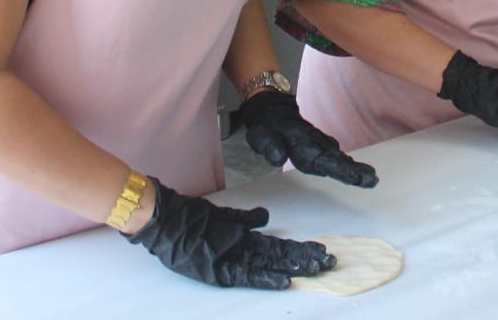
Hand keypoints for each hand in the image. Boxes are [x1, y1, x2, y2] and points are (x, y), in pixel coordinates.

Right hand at [128, 178, 333, 289]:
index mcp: (244, 238)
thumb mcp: (223, 217)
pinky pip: (249, 275)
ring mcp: (234, 258)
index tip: (321, 252)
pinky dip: (267, 278)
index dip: (300, 250)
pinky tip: (285, 280)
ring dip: (295, 266)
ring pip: (272, 263)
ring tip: (317, 268)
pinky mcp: (222, 269)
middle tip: (330, 261)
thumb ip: (245, 219)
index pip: (279, 247)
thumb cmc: (191, 220)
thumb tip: (264, 218)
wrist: (167, 222)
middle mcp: (244, 249)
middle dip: (306, 259)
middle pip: (282, 255)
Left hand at [240, 90, 377, 187]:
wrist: (270, 104)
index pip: (320, 159)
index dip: (337, 169)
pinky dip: (345, 161)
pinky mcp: (318, 141)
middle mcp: (312, 142)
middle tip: (372, 180)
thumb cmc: (265, 122)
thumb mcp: (259, 134)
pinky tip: (355, 169)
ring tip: (371, 177)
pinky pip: (334, 152)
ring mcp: (317, 141)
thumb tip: (279, 157)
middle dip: (353, 170)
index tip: (353, 177)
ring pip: (337, 155)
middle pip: (335, 159)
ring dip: (353, 167)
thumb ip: (269, 145)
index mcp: (299, 142)